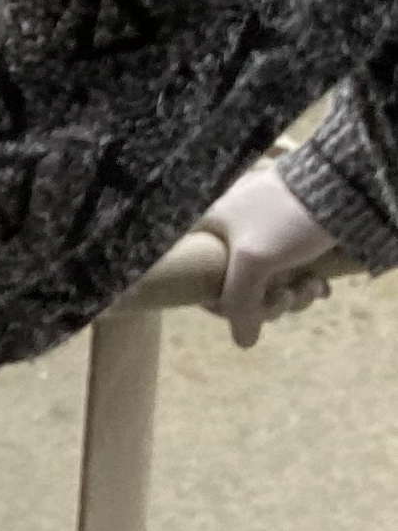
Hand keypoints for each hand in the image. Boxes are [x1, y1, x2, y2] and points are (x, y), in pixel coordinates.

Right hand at [200, 166, 337, 348]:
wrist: (335, 189)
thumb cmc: (283, 219)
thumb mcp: (253, 261)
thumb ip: (239, 302)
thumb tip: (243, 342)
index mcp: (208, 227)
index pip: (195, 276)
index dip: (220, 304)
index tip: (244, 314)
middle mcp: (228, 231)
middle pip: (237, 285)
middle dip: (268, 301)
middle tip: (288, 298)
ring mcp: (259, 234)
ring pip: (266, 282)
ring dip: (292, 295)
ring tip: (311, 288)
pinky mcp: (287, 237)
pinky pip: (287, 272)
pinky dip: (302, 284)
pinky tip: (318, 284)